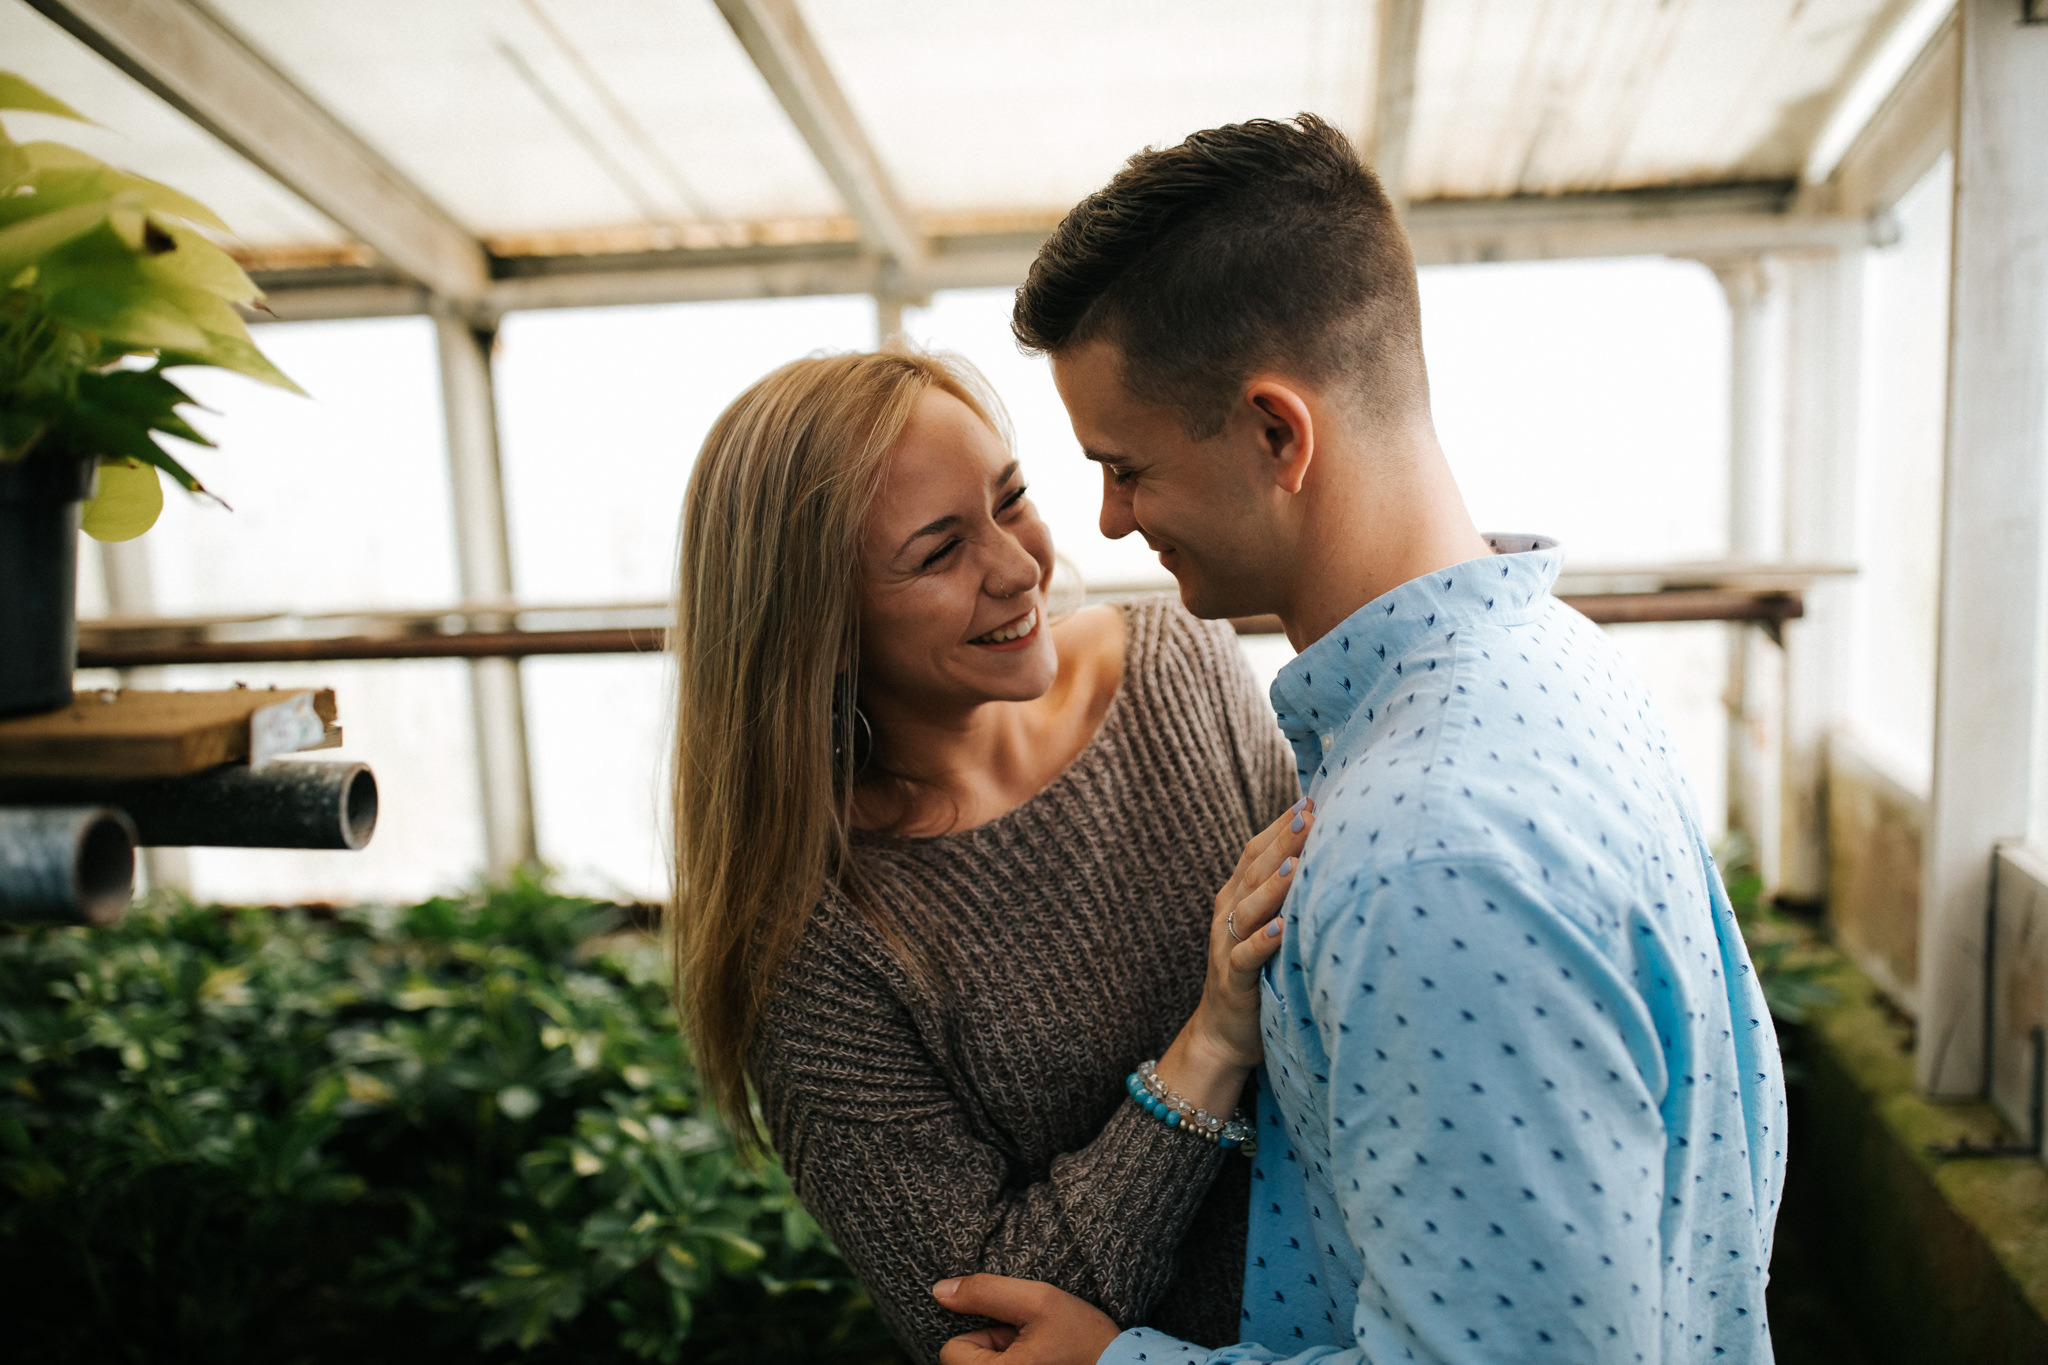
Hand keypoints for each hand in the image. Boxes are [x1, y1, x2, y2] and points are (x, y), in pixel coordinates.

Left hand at [933, 1275, 1120, 1364]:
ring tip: (1042, 1360)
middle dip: (994, 1352)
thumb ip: (986, 1292)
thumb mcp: (1039, 1302)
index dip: (985, 1336)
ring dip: (1006, 1363)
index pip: (951, 1351)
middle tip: (1035, 1349)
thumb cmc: (1085, 1341)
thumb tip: (939, 1290)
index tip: (1019, 1337)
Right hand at [1191, 796, 1311, 1070]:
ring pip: (1248, 910)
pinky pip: (1246, 958)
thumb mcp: (1266, 925)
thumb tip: (1326, 855)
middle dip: (1282, 842)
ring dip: (1272, 886)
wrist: (1223, 1032)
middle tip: (1309, 815)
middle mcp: (1228, 915)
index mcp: (1236, 897)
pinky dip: (1262, 942)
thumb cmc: (1257, 972)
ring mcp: (1227, 947)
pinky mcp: (1233, 981)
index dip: (1280, 826)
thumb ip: (1284, 893)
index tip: (1310, 800)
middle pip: (1253, 871)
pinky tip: (1281, 929)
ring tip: (1296, 863)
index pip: (1255, 851)